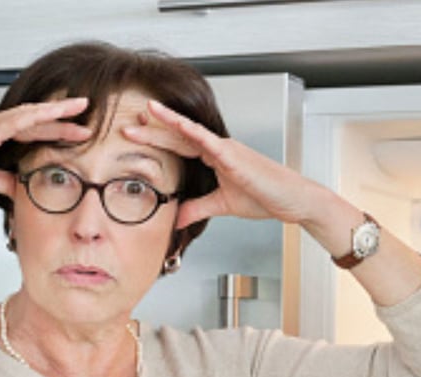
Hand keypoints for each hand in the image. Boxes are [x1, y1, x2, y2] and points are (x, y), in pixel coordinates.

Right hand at [0, 97, 93, 201]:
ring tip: (80, 111)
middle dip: (60, 120)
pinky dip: (39, 116)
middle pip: (32, 119)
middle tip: (86, 118)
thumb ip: (2, 180)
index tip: (72, 132)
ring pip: (29, 114)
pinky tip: (56, 113)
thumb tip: (19, 187)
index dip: (50, 130)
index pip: (26, 128)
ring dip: (56, 114)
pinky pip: (18, 119)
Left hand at [122, 99, 327, 229]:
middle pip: (179, 136)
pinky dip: (191, 132)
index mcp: (216, 157)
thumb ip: (197, 208)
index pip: (180, 146)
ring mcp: (226, 149)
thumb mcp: (222, 206)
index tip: (136, 135)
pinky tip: (176, 124)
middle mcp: (219, 148)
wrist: (292, 200)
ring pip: (190, 132)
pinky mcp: (234, 155)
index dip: (158, 140)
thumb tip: (177, 219)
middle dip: (153, 130)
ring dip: (167, 123)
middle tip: (128, 124)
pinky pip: (208, 140)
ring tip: (146, 113)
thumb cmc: (265, 197)